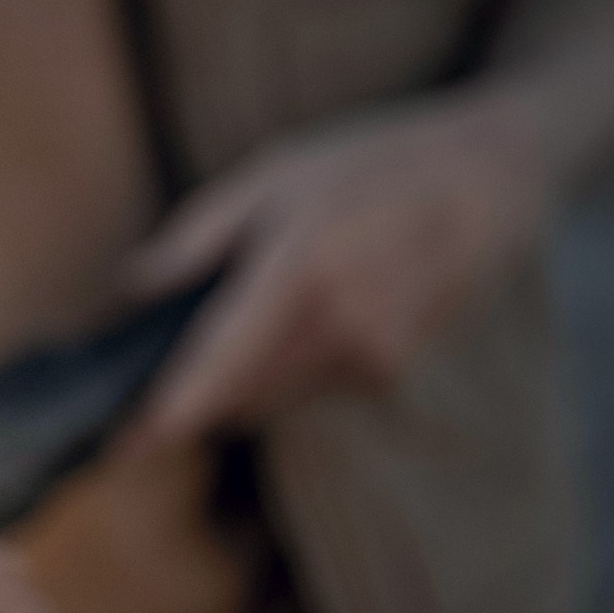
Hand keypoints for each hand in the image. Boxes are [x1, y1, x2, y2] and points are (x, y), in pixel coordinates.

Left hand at [121, 92, 546, 448]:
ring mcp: (372, 357)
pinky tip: (300, 317)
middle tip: (156, 368)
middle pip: (236, 394)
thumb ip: (196, 236)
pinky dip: (281, 368)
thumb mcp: (272, 174)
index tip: (126, 446)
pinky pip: (306, 388)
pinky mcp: (388, 372)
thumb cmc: (367, 166)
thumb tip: (132, 290)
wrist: (487, 181)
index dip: (172, 410)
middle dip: (192, 392)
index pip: (223, 360)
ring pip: (269, 397)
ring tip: (243, 317)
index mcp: (300, 270)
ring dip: (236, 380)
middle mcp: (340, 327)